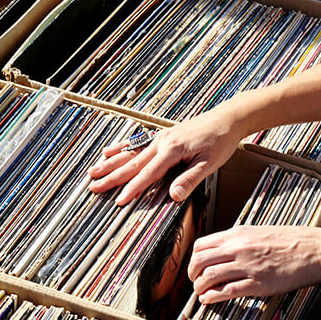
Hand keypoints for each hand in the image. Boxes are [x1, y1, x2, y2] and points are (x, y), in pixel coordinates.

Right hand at [87, 104, 246, 204]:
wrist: (227, 118)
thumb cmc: (220, 141)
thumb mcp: (209, 163)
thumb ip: (189, 179)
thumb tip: (173, 196)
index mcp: (172, 150)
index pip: (148, 174)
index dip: (132, 189)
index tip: (119, 201)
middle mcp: (162, 142)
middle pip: (132, 163)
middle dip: (111, 176)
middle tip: (93, 187)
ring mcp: (160, 137)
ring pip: (130, 153)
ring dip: (110, 163)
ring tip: (93, 171)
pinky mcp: (162, 135)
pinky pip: (137, 143)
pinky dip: (121, 147)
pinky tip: (109, 151)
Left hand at [188, 225, 320, 304]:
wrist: (317, 249)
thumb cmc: (294, 241)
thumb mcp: (261, 232)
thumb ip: (241, 240)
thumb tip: (224, 251)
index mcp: (239, 234)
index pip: (202, 245)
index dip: (193, 259)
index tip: (196, 267)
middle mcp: (239, 248)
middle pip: (200, 261)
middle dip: (192, 274)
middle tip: (195, 282)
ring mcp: (247, 266)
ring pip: (209, 276)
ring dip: (200, 287)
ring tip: (201, 293)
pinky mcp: (258, 284)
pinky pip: (226, 291)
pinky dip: (212, 297)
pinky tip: (209, 300)